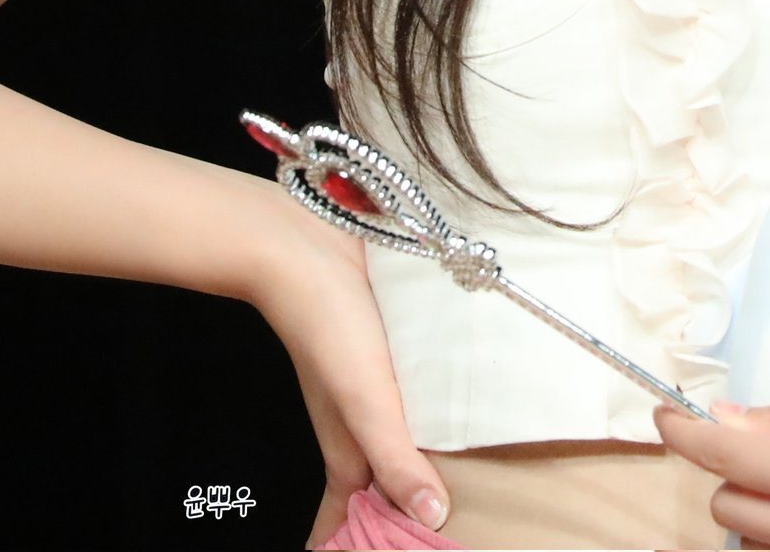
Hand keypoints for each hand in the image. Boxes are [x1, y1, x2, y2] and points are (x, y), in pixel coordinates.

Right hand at [246, 201, 451, 548]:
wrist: (306, 248)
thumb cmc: (328, 328)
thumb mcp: (367, 402)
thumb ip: (398, 461)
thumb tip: (432, 520)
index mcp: (350, 454)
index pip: (349, 524)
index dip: (367, 548)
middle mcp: (360, 428)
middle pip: (378, 491)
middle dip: (400, 518)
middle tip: (446, 534)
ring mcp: (373, 391)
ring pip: (396, 446)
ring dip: (419, 469)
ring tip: (463, 490)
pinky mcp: (389, 356)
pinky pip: (411, 401)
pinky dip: (430, 419)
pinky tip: (462, 411)